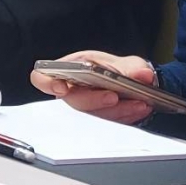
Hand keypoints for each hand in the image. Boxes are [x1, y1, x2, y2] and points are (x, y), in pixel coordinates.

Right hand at [29, 50, 156, 124]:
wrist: (133, 83)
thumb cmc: (117, 70)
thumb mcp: (126, 63)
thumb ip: (133, 68)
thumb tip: (142, 75)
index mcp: (69, 69)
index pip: (43, 77)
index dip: (48, 83)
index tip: (62, 88)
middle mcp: (74, 90)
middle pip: (74, 100)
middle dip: (95, 99)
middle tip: (114, 96)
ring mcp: (87, 106)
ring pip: (95, 113)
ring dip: (118, 110)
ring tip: (138, 103)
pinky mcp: (101, 118)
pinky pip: (110, 121)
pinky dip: (127, 115)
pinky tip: (139, 108)